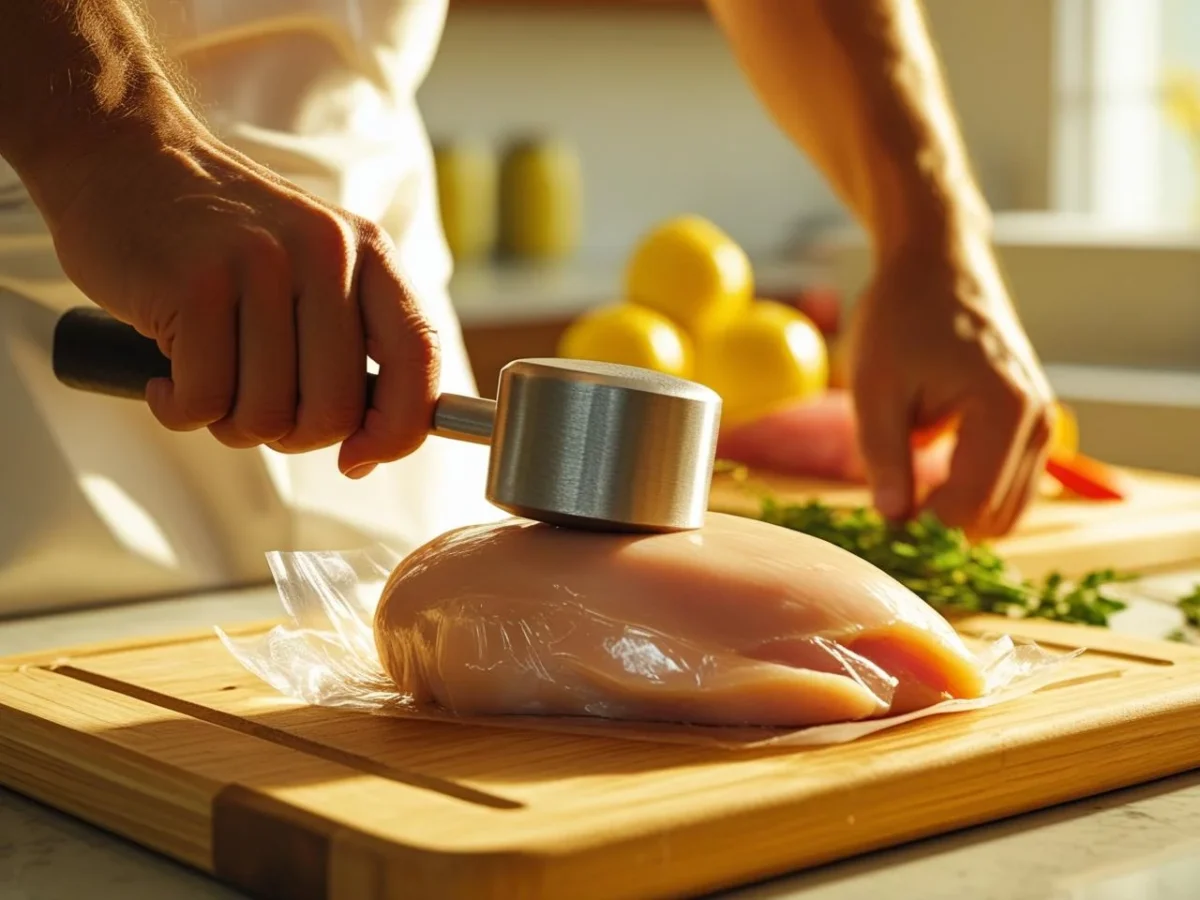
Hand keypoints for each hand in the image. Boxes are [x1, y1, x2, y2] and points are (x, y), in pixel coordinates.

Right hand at [41, 118, 437, 478]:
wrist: (124, 159)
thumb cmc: (222, 241)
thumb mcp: (312, 267)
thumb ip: (352, 345)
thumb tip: (373, 447)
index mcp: (369, 253)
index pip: (419, 358)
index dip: (399, 429)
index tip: (359, 458)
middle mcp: (326, 254)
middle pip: (334, 410)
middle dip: (291, 436)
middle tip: (253, 408)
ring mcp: (261, 265)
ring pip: (265, 415)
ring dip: (229, 422)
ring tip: (206, 378)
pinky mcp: (194, 284)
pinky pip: (204, 401)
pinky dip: (179, 410)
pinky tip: (166, 377)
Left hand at [847, 232, 1054, 538]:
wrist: (937, 264)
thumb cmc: (899, 317)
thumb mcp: (873, 388)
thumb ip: (884, 457)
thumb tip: (893, 520)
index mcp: (1004, 411)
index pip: (969, 508)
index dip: (920, 529)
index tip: (878, 525)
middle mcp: (1039, 422)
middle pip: (994, 519)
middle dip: (941, 527)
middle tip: (888, 510)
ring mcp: (1044, 424)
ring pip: (1006, 511)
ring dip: (957, 514)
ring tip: (904, 491)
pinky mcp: (1034, 425)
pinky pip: (1008, 486)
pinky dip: (971, 495)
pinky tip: (928, 478)